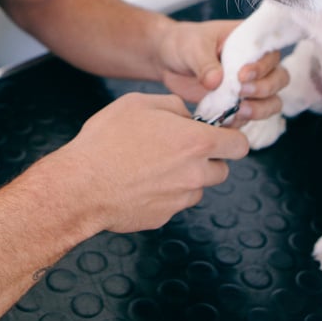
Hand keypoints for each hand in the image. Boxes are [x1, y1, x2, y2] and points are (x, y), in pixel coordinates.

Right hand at [51, 92, 249, 232]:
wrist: (82, 185)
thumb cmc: (107, 141)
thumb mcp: (138, 103)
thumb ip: (173, 106)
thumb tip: (187, 116)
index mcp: (195, 143)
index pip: (240, 145)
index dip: (231, 138)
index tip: (219, 136)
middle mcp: (195, 174)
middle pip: (221, 170)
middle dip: (206, 160)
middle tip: (178, 150)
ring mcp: (180, 199)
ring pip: (196, 188)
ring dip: (185, 179)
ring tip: (151, 167)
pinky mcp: (163, 217)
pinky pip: (173, 203)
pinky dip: (163, 195)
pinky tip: (138, 183)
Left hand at [157, 20, 287, 125]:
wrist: (167, 60)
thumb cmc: (184, 43)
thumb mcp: (192, 47)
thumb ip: (205, 63)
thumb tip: (216, 82)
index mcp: (250, 42)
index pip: (271, 54)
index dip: (262, 67)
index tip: (242, 75)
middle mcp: (256, 64)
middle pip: (279, 79)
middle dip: (264, 89)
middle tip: (240, 93)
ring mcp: (248, 85)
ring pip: (271, 101)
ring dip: (260, 109)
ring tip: (239, 111)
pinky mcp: (237, 103)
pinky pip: (249, 117)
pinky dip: (241, 121)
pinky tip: (227, 121)